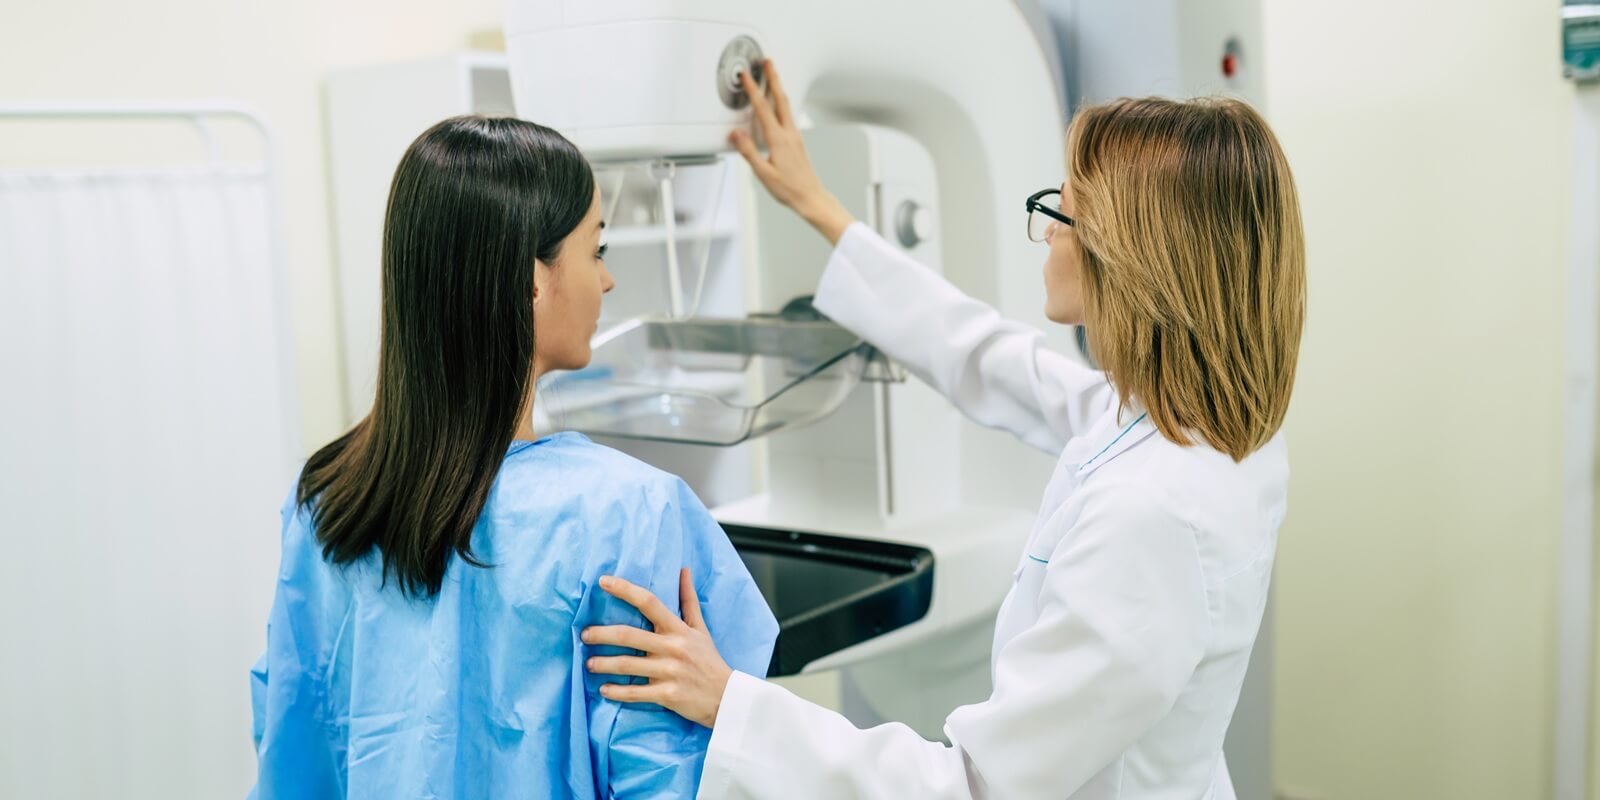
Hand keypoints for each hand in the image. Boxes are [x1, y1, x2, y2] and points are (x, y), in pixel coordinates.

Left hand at [583, 568, 732, 727]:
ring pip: (627, 665)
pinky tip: (604, 689)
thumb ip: (688, 600)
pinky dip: (616, 692)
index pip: (649, 602)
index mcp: (679, 629)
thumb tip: (683, 570)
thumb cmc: (710, 660)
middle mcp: (673, 648)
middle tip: (584, 635)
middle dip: (601, 634)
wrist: (727, 698)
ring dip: (603, 664)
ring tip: (589, 663)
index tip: (603, 581)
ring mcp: (669, 672)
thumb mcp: (701, 628)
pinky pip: (635, 693)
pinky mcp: (667, 695)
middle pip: (629, 635)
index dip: (625, 590)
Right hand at [728, 59, 855, 245]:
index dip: (754, 90)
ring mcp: (795, 136)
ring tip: (773, 76)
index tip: (747, 76)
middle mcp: (789, 134)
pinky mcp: (797, 140)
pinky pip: (788, 115)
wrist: (811, 197)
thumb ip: (748, 152)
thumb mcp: (763, 173)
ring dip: (778, 88)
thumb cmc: (789, 189)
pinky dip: (781, 102)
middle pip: (780, 99)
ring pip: (786, 105)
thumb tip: (735, 134)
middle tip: (768, 62)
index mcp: (779, 139)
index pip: (763, 109)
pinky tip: (779, 104)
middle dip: (773, 78)